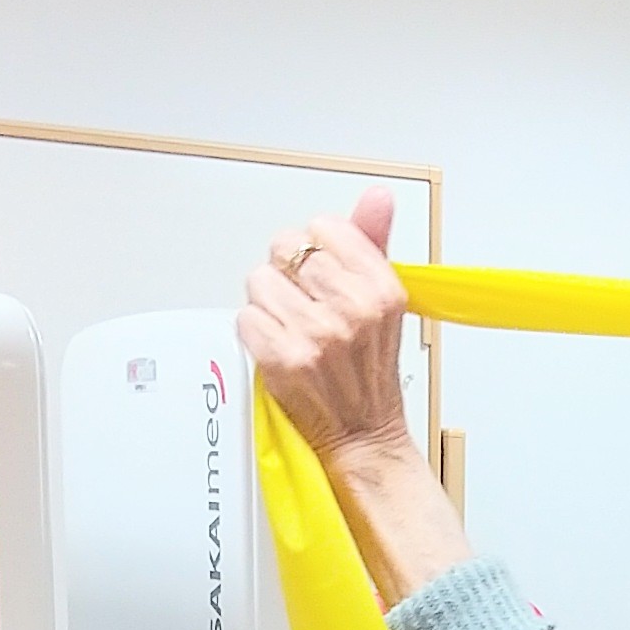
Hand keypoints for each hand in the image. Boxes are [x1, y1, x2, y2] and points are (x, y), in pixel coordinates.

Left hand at [241, 189, 416, 472]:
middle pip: (284, 249)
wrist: (364, 433)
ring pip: (260, 281)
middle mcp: (352, 307)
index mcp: (381, 286)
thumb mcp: (384, 300)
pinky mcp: (284, 358)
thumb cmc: (369, 369)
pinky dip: (255, 334)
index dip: (314, 250)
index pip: (322, 227)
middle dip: (287, 274)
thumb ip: (373, 242)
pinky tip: (279, 348)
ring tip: (292, 328)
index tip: (323, 277)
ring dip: (268, 304)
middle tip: (304, 306)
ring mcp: (317, 334)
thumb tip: (377, 196)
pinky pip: (245, 319)